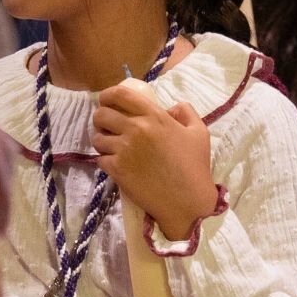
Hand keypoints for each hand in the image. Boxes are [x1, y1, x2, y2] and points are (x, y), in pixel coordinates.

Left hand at [93, 82, 219, 241]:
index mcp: (154, 116)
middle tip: (108, 126)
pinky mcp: (117, 169)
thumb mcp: (199, 132)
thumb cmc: (195, 167)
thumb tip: (169, 107)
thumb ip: (185, 111)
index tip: (106, 100)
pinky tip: (115, 163)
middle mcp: (136, 129)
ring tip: (111, 146)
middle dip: (101, 118)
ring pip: (97, 137)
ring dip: (101, 140)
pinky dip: (105, 160)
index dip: (107, 95)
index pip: (120, 94)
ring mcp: (124, 149)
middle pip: (102, 114)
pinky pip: (99, 158)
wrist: (187, 201)